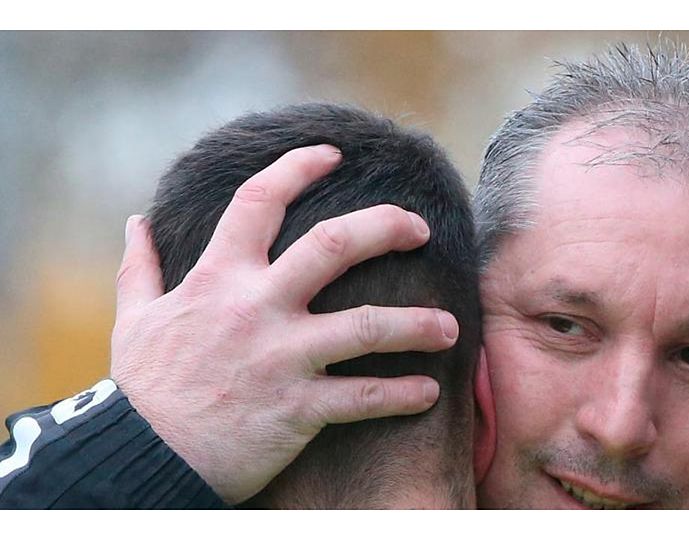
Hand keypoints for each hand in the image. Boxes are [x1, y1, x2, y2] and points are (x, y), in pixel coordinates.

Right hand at [110, 145, 457, 503]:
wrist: (144, 461)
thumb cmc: (147, 389)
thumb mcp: (135, 320)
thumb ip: (141, 268)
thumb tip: (137, 221)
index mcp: (217, 279)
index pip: (260, 202)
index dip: (297, 167)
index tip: (331, 153)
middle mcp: (256, 308)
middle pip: (335, 245)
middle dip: (386, 227)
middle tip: (420, 228)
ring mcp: (281, 358)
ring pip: (367, 326)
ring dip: (417, 325)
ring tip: (450, 328)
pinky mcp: (298, 408)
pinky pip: (364, 398)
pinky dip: (402, 396)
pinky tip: (430, 393)